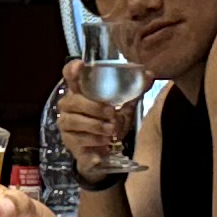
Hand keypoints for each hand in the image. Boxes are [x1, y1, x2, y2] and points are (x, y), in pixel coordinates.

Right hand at [53, 64, 134, 178]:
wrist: (103, 152)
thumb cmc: (110, 124)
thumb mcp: (124, 107)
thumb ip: (135, 91)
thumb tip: (150, 74)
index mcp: (80, 92)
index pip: (69, 75)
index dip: (72, 69)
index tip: (81, 64)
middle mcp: (69, 106)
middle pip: (73, 100)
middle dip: (93, 107)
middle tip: (112, 113)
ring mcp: (66, 124)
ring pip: (75, 121)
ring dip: (96, 125)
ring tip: (111, 130)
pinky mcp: (68, 141)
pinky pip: (79, 138)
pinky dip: (94, 140)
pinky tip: (105, 142)